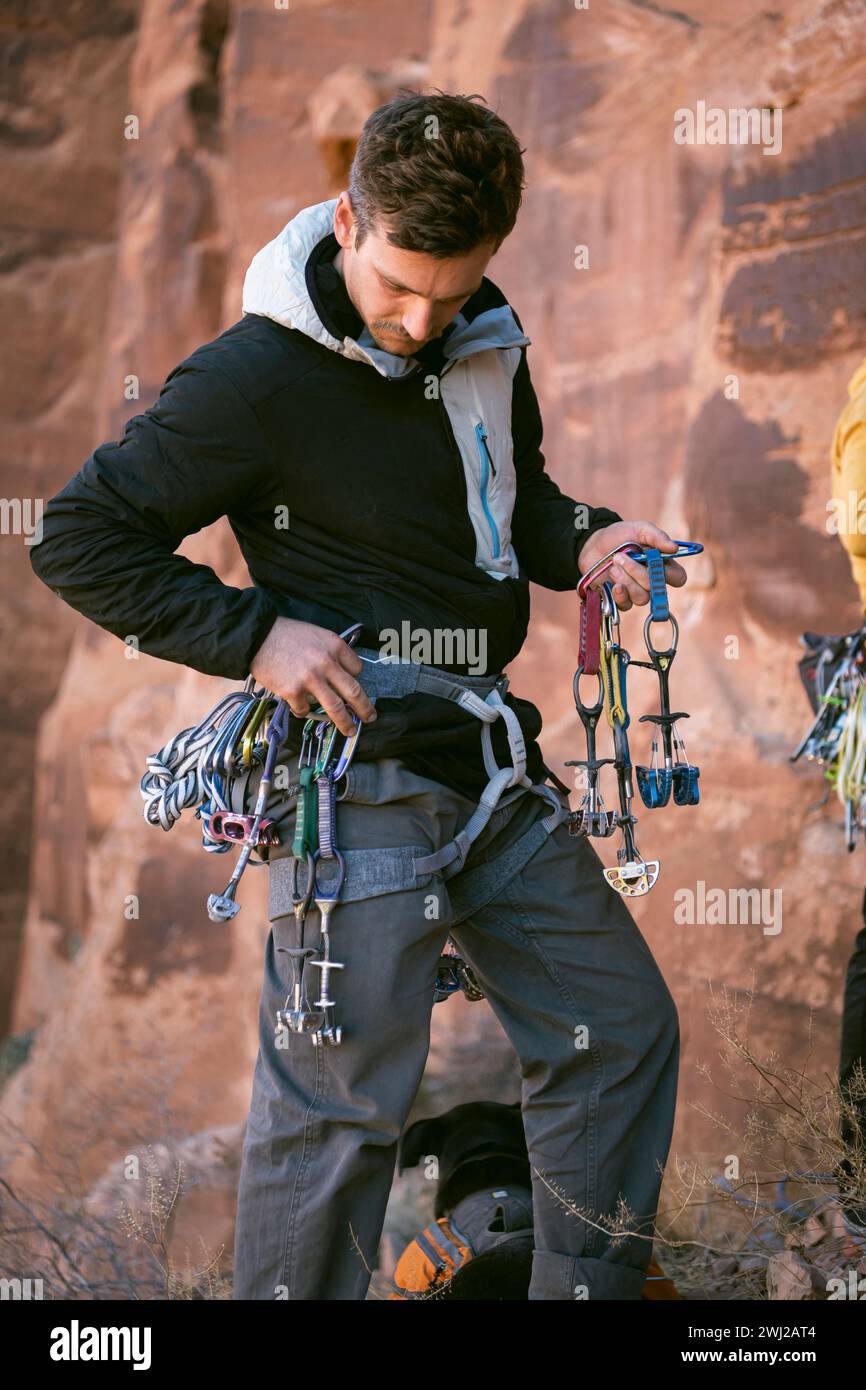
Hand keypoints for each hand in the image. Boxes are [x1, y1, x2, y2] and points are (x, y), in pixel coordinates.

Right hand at [250, 618, 376, 736]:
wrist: (257, 637)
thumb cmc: (285, 634)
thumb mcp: (315, 634)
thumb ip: (330, 652)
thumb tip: (339, 673)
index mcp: (334, 646)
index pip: (357, 668)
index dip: (356, 678)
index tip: (353, 684)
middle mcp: (326, 663)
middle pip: (354, 692)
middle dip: (365, 708)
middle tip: (370, 717)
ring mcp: (310, 680)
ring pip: (336, 708)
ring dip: (346, 722)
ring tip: (350, 730)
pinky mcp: (293, 692)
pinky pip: (305, 710)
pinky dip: (305, 711)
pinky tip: (301, 707)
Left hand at [576, 521, 687, 610]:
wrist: (592, 545)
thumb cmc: (619, 536)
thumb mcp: (638, 529)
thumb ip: (656, 536)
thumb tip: (674, 547)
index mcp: (661, 564)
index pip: (678, 578)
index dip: (670, 575)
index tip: (655, 562)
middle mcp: (652, 581)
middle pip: (656, 587)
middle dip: (637, 572)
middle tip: (620, 557)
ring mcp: (636, 592)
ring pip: (642, 597)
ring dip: (626, 580)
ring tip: (613, 566)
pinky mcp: (621, 600)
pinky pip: (627, 605)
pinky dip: (620, 595)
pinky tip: (613, 584)